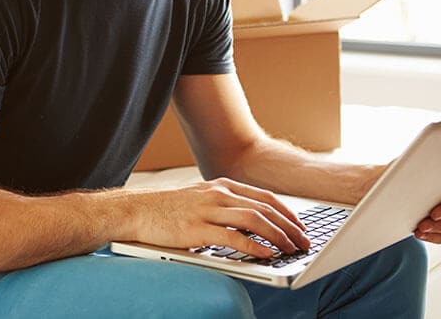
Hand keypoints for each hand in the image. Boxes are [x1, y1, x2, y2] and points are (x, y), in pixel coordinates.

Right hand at [131, 177, 311, 257]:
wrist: (137, 211)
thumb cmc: (168, 210)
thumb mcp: (201, 199)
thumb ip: (226, 207)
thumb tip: (254, 225)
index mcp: (222, 186)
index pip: (265, 197)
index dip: (287, 213)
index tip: (301, 227)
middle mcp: (218, 194)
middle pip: (265, 208)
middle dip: (289, 227)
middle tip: (304, 242)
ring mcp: (207, 210)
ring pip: (254, 220)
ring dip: (278, 236)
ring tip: (290, 249)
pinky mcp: (197, 229)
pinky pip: (233, 238)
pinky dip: (254, 246)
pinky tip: (266, 254)